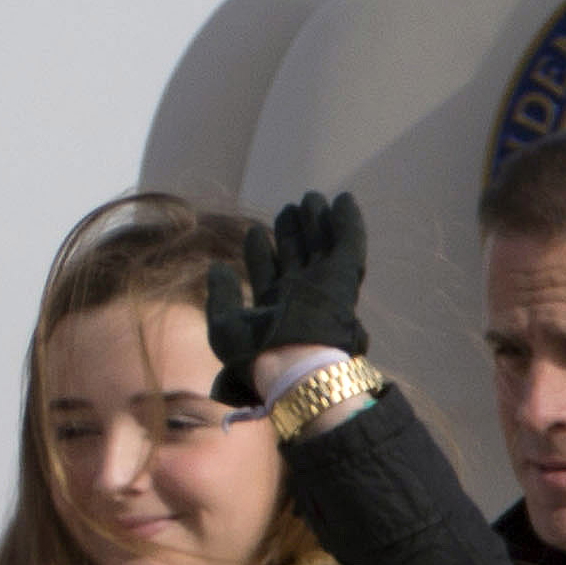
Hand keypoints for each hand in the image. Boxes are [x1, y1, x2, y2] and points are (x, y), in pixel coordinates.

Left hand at [203, 190, 369, 406]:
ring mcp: (322, 285)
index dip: (260, 251)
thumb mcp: (225, 324)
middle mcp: (298, 295)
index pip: (267, 272)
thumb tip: (217, 268)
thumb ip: (221, 295)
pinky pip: (348, 243)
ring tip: (310, 199)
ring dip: (317, 221)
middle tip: (288, 208)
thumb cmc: (255, 354)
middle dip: (292, 231)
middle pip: (296, 255)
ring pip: (320, 245)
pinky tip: (343, 200)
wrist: (291, 366)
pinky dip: (347, 221)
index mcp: (272, 309)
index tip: (254, 232)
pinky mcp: (342, 277)